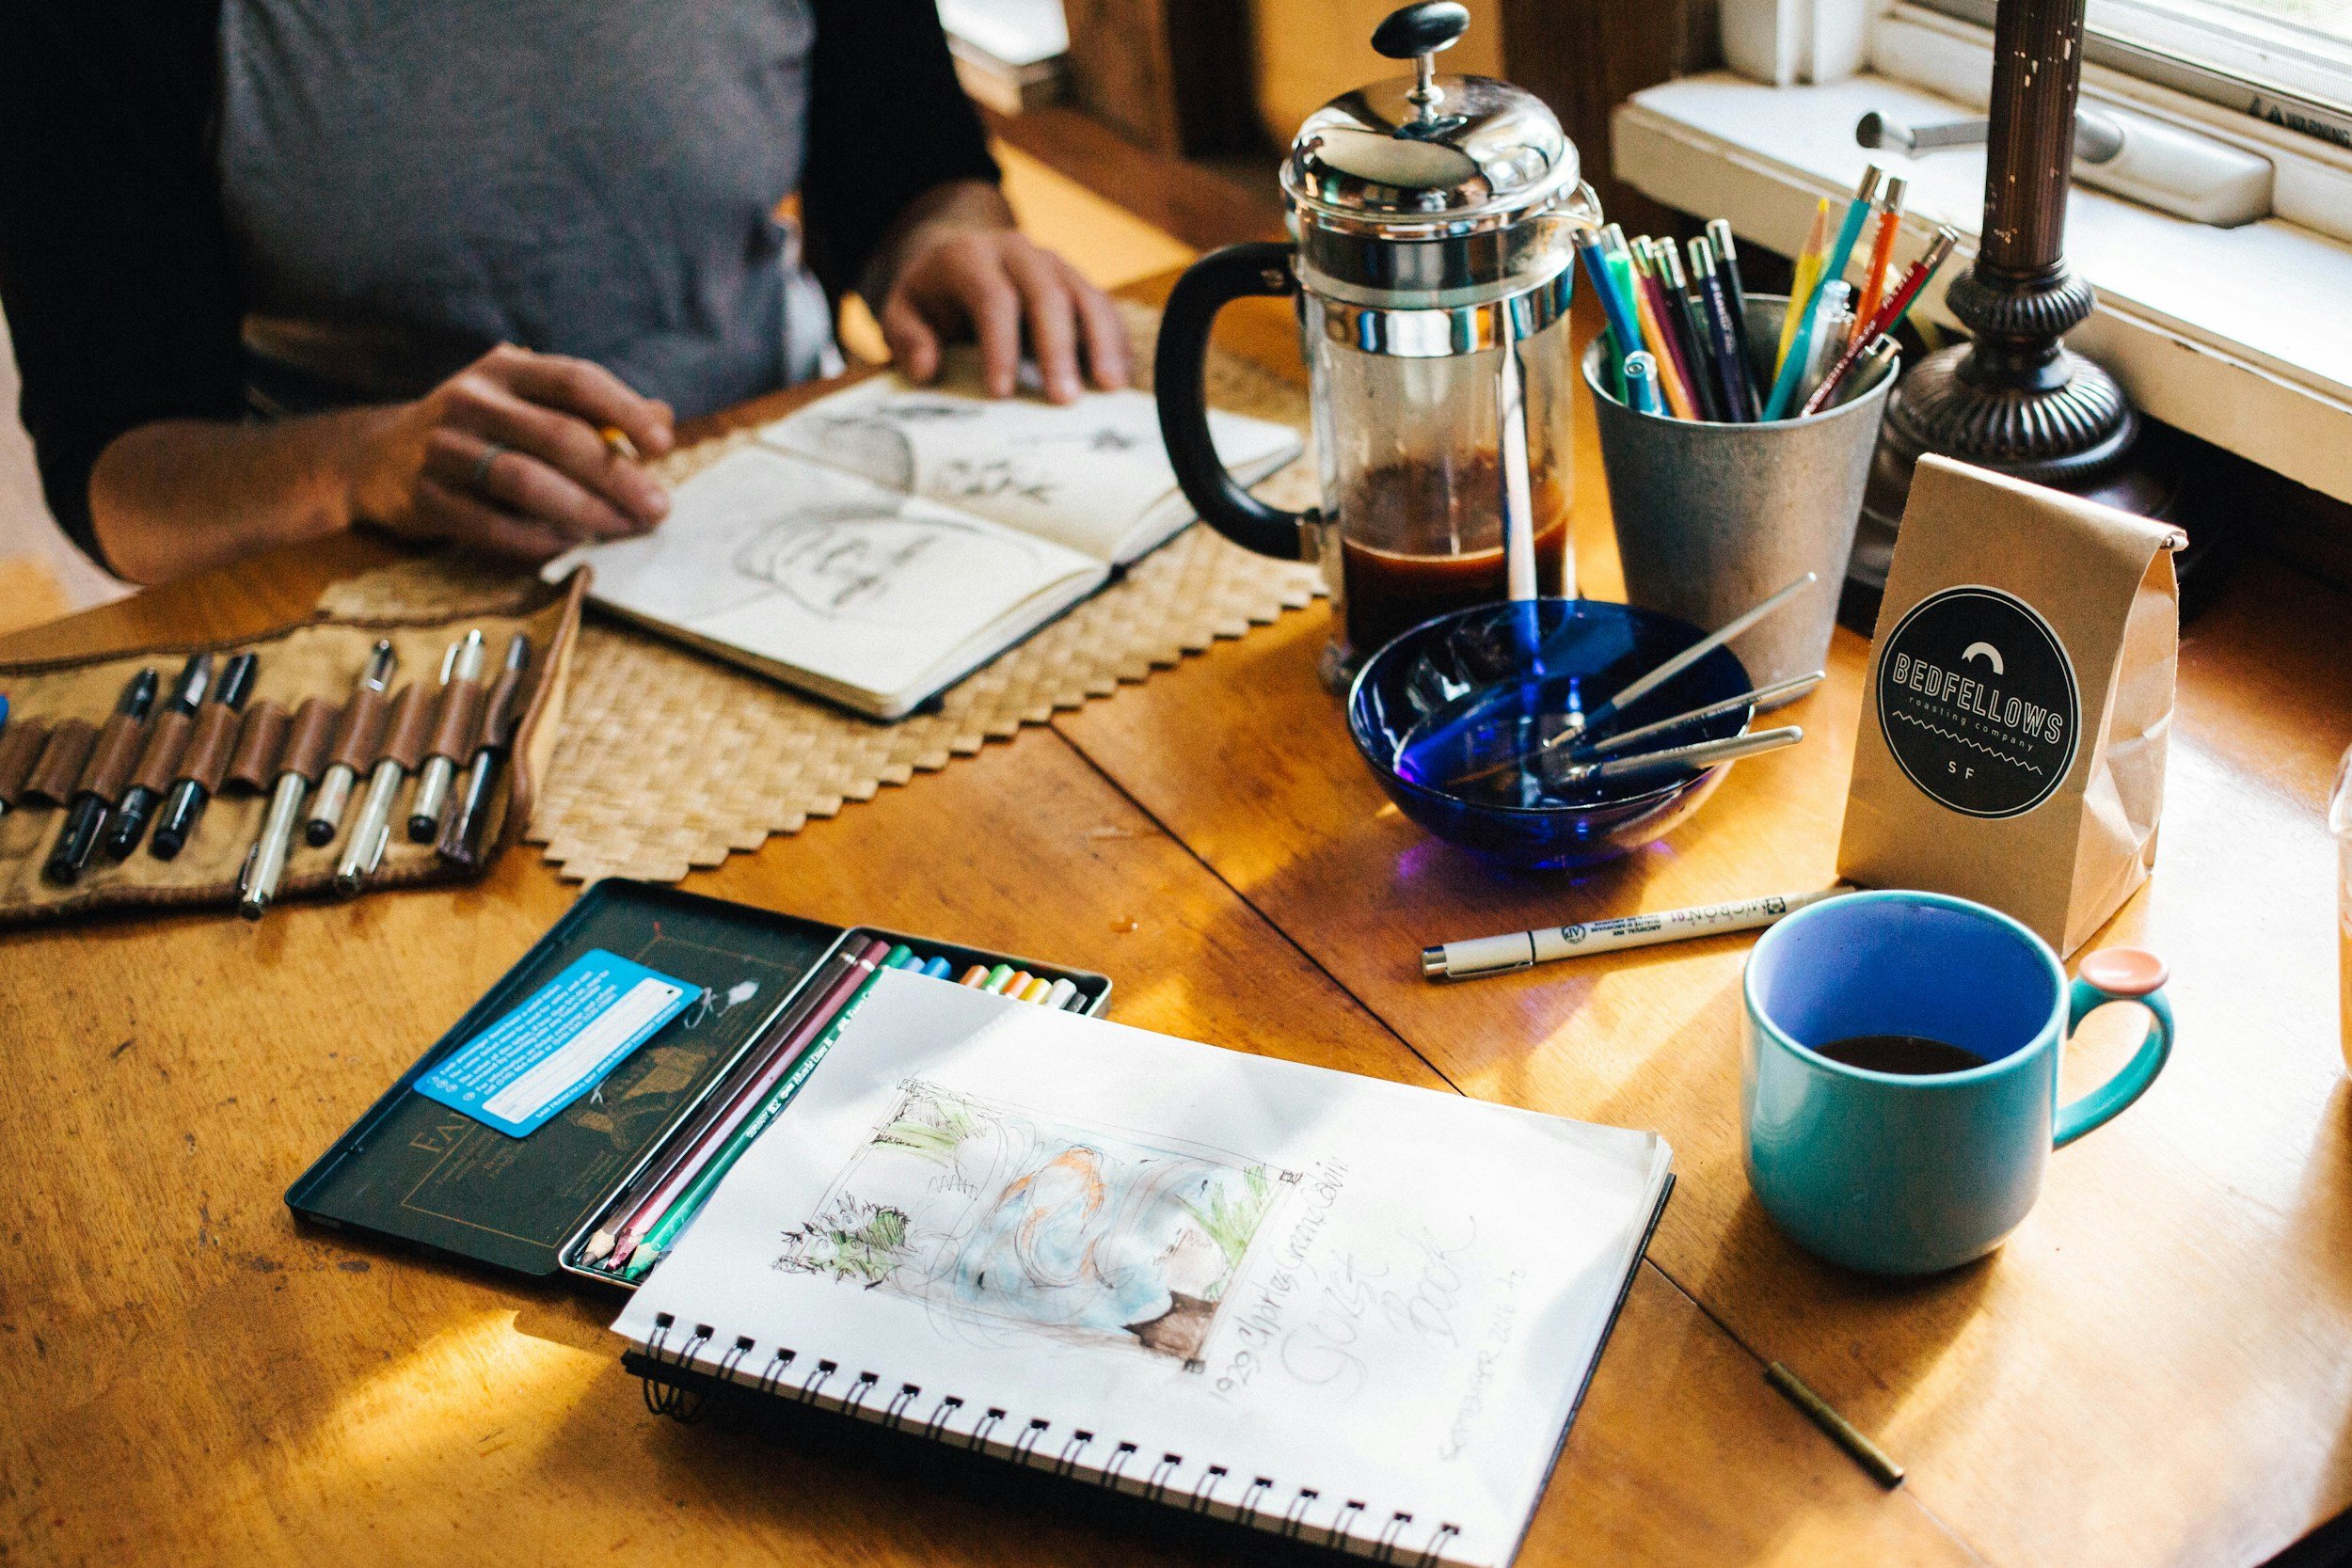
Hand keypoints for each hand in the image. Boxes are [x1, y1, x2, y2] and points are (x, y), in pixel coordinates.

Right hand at [348, 344, 677, 559]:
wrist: (380, 457)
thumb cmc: (484, 429)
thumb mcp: (530, 403)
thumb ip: (593, 411)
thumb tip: (662, 419)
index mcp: (506, 368)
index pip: (575, 380)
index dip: (625, 410)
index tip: (663, 445)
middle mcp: (470, 399)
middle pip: (558, 436)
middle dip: (617, 477)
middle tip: (657, 508)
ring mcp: (442, 447)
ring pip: (525, 482)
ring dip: (583, 511)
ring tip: (621, 529)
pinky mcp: (424, 496)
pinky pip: (492, 526)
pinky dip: (539, 540)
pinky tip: (571, 546)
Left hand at [880, 224, 1131, 402]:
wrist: (962, 261)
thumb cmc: (932, 300)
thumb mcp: (902, 312)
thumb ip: (906, 338)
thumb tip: (927, 369)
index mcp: (969, 258)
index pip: (992, 299)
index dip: (999, 347)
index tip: (1002, 394)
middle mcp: (1018, 253)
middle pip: (1047, 295)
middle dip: (1058, 350)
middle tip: (1064, 400)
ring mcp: (1054, 265)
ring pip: (1087, 296)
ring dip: (1102, 343)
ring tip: (1110, 389)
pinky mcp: (1079, 283)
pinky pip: (1105, 308)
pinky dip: (1116, 342)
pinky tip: (1120, 379)